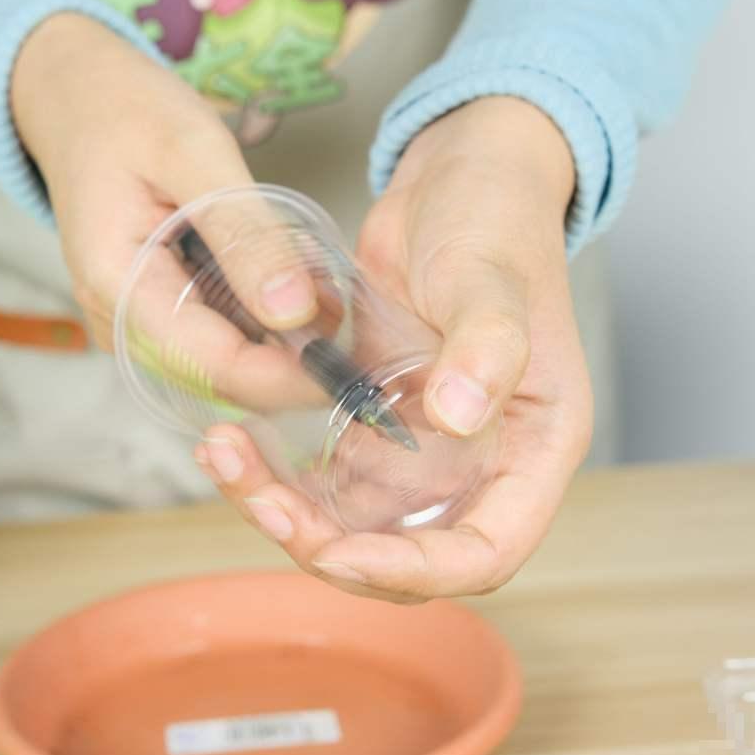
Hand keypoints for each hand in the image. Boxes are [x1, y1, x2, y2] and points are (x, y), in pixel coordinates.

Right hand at [12, 14, 317, 406]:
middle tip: (355, 325)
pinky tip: (295, 289)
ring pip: (224, 365)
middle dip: (293, 366)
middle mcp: (121, 324)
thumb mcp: (195, 155)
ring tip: (328, 298)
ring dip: (283, 347)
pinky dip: (263, 324)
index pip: (215, 367)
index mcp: (118, 289)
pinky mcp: (156, 315)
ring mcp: (136, 325)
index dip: (289, 378)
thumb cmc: (130, 114)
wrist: (81, 100)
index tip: (354, 366)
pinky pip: (217, 338)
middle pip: (221, 377)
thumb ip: (245, 233)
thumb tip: (294, 312)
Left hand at [196, 97, 593, 602]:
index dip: (416, 571)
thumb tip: (461, 419)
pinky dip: (276, 475)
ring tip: (225, 457)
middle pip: (405, 555)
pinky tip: (230, 442)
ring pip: (352, 525)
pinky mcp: (377, 429)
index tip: (342, 552)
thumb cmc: (495, 225)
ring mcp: (423, 452)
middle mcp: (478, 467)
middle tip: (262, 503)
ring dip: (287, 513)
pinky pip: (324, 480)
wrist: (456, 182)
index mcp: (530, 451)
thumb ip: (487, 347)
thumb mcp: (493, 278)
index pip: (484, 553)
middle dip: (330, 549)